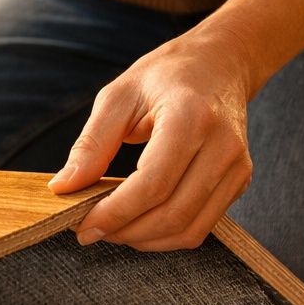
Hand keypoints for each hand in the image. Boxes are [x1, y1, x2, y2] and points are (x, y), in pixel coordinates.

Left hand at [47, 33, 255, 250]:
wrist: (219, 64)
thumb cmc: (165, 76)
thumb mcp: (118, 97)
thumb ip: (91, 144)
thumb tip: (64, 188)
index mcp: (191, 117)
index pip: (153, 184)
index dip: (115, 214)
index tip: (82, 225)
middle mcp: (222, 146)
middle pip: (172, 214)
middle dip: (125, 232)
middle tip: (91, 229)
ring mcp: (237, 167)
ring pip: (188, 230)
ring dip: (144, 240)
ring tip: (113, 228)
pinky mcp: (240, 182)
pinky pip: (201, 227)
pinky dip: (165, 235)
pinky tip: (140, 223)